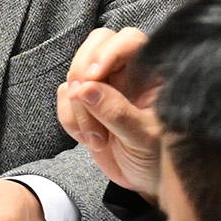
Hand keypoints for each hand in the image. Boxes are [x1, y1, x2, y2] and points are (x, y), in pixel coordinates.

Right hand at [57, 28, 164, 199]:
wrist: (141, 181)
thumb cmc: (156, 158)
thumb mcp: (143, 138)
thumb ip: (117, 112)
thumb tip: (86, 89)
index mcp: (150, 73)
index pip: (128, 40)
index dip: (108, 51)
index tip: (92, 76)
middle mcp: (127, 72)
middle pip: (97, 42)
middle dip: (83, 71)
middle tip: (82, 99)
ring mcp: (104, 85)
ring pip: (76, 73)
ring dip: (77, 106)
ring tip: (96, 138)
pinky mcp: (84, 102)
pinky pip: (64, 97)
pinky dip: (69, 119)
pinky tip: (87, 139)